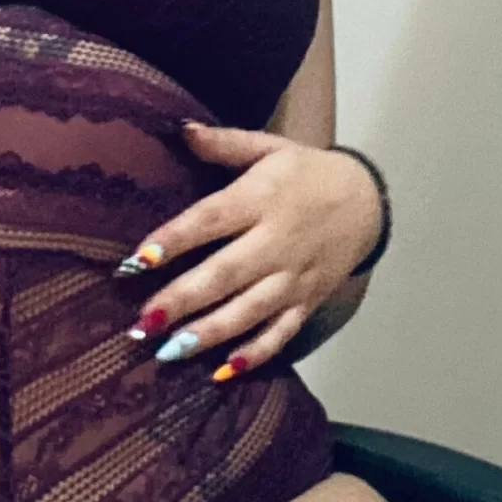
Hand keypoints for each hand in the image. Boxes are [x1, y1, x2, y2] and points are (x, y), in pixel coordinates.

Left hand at [116, 123, 382, 379]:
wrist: (366, 201)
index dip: (173, 240)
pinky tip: (223, 372)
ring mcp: (293, 277)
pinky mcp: (307, 302)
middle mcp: (276, 241)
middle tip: (143, 322)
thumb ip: (224, 143)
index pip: (210, 220)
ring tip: (169, 351)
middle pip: (225, 274)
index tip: (135, 260)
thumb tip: (177, 130)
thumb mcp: (269, 148)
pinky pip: (280, 333)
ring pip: (248, 311)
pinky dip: (255, 354)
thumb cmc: (305, 173)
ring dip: (209, 333)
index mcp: (261, 199)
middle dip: (183, 299)